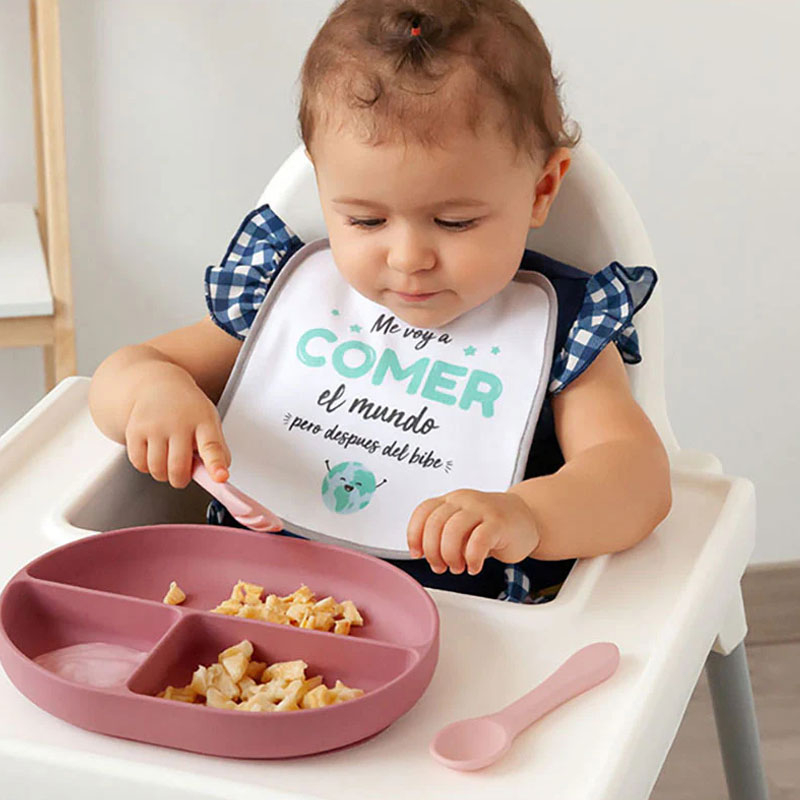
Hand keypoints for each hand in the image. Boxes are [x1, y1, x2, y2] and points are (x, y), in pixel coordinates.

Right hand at [125, 370, 230, 488]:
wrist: (159, 385)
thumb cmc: (188, 409)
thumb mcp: (210, 422)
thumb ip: (217, 450)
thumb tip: (218, 476)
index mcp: (203, 421)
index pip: (211, 446)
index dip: (215, 465)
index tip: (221, 478)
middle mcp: (178, 422)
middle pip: (178, 467)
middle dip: (181, 479)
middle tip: (183, 472)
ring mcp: (155, 426)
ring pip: (157, 469)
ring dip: (164, 474)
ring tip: (168, 459)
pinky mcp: (135, 430)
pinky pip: (139, 464)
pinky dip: (147, 467)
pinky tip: (154, 453)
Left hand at [407, 489, 540, 574]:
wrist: (528, 517)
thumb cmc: (493, 525)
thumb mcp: (464, 526)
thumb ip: (445, 536)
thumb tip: (427, 555)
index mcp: (451, 500)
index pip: (423, 511)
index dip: (415, 534)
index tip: (417, 553)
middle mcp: (464, 501)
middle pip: (435, 523)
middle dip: (433, 551)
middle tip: (440, 566)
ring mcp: (482, 509)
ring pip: (453, 530)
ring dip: (451, 556)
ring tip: (458, 567)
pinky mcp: (499, 523)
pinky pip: (478, 541)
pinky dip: (472, 559)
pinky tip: (475, 566)